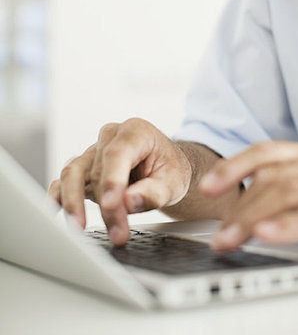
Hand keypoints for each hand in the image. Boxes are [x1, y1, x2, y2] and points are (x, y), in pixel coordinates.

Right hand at [48, 118, 191, 245]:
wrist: (163, 167)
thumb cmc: (169, 169)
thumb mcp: (174, 182)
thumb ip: (154, 192)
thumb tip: (129, 202)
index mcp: (135, 131)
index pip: (118, 154)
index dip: (112, 180)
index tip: (112, 206)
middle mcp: (109, 137)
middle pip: (98, 172)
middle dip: (107, 207)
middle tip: (118, 235)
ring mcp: (93, 152)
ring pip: (73, 173)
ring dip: (74, 203)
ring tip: (79, 229)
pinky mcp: (83, 168)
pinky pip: (64, 180)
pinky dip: (58, 196)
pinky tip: (55, 212)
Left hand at [199, 141, 297, 251]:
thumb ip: (294, 185)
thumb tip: (248, 203)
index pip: (266, 152)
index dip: (234, 166)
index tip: (207, 186)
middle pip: (273, 176)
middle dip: (240, 205)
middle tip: (218, 234)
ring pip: (291, 192)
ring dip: (254, 216)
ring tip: (231, 238)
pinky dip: (292, 224)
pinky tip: (269, 234)